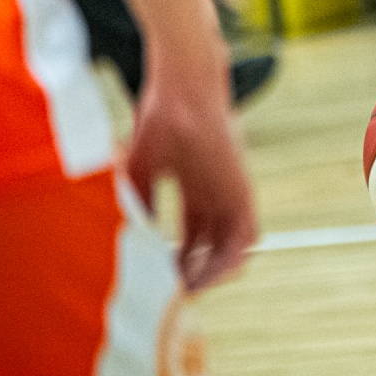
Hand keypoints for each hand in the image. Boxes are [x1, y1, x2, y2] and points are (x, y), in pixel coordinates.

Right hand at [126, 60, 257, 291]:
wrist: (186, 81)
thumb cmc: (158, 115)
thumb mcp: (140, 167)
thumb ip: (138, 201)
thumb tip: (127, 239)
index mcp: (197, 189)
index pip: (194, 238)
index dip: (179, 262)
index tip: (161, 280)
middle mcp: (218, 194)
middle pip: (215, 247)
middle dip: (197, 274)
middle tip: (174, 294)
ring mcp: (233, 190)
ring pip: (236, 246)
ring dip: (215, 272)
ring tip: (188, 289)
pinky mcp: (242, 186)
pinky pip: (248, 232)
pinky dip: (231, 257)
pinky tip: (205, 271)